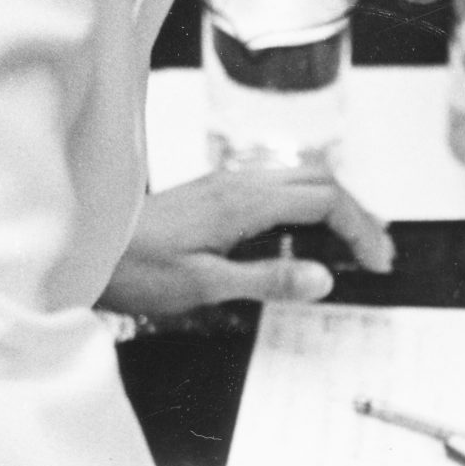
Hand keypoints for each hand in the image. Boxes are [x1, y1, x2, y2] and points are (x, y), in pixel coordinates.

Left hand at [98, 169, 393, 317]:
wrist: (85, 248)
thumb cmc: (135, 267)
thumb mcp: (205, 285)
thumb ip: (268, 279)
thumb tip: (325, 278)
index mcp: (243, 203)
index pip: (325, 202)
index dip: (360, 230)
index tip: (377, 263)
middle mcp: (239, 184)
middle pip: (321, 183)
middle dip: (359, 215)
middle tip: (379, 255)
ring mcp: (227, 185)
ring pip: (301, 180)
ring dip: (335, 207)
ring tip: (354, 243)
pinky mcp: (216, 194)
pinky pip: (277, 188)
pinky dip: (306, 207)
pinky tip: (305, 236)